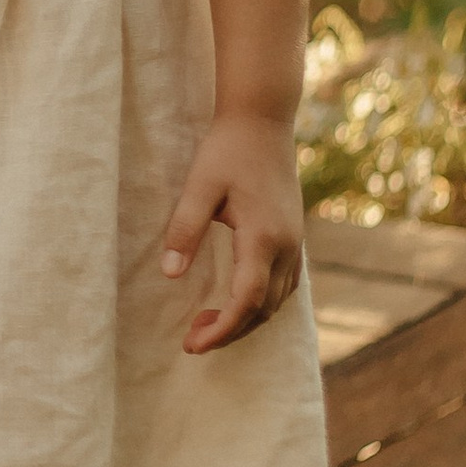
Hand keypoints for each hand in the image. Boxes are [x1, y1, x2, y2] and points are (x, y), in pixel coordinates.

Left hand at [160, 114, 304, 352]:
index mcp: (263, 237)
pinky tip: (236, 301)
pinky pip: (284, 285)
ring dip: (245, 319)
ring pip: (277, 301)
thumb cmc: (226, 151)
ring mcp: (295, 242)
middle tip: (191, 339)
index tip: (192, 345)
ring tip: (206, 324)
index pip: (247, 300)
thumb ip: (184, 229)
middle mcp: (286, 246)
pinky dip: (261, 303)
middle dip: (229, 331)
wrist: (262, 121)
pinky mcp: (294, 236)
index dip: (222, 329)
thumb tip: (170, 274)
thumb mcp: (199, 186)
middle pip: (263, 309)